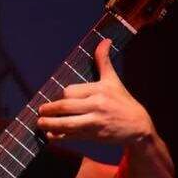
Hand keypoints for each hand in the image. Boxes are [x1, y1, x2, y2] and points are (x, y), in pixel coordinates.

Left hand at [36, 39, 155, 145]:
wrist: (138, 126)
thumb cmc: (122, 101)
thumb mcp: (113, 80)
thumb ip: (104, 61)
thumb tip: (105, 40)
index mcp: (99, 90)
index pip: (70, 91)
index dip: (61, 97)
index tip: (56, 100)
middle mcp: (97, 106)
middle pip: (65, 106)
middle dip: (49, 110)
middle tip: (40, 111)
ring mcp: (95, 122)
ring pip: (66, 123)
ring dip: (50, 124)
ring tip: (40, 123)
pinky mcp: (94, 136)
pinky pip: (72, 136)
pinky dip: (59, 137)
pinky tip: (50, 135)